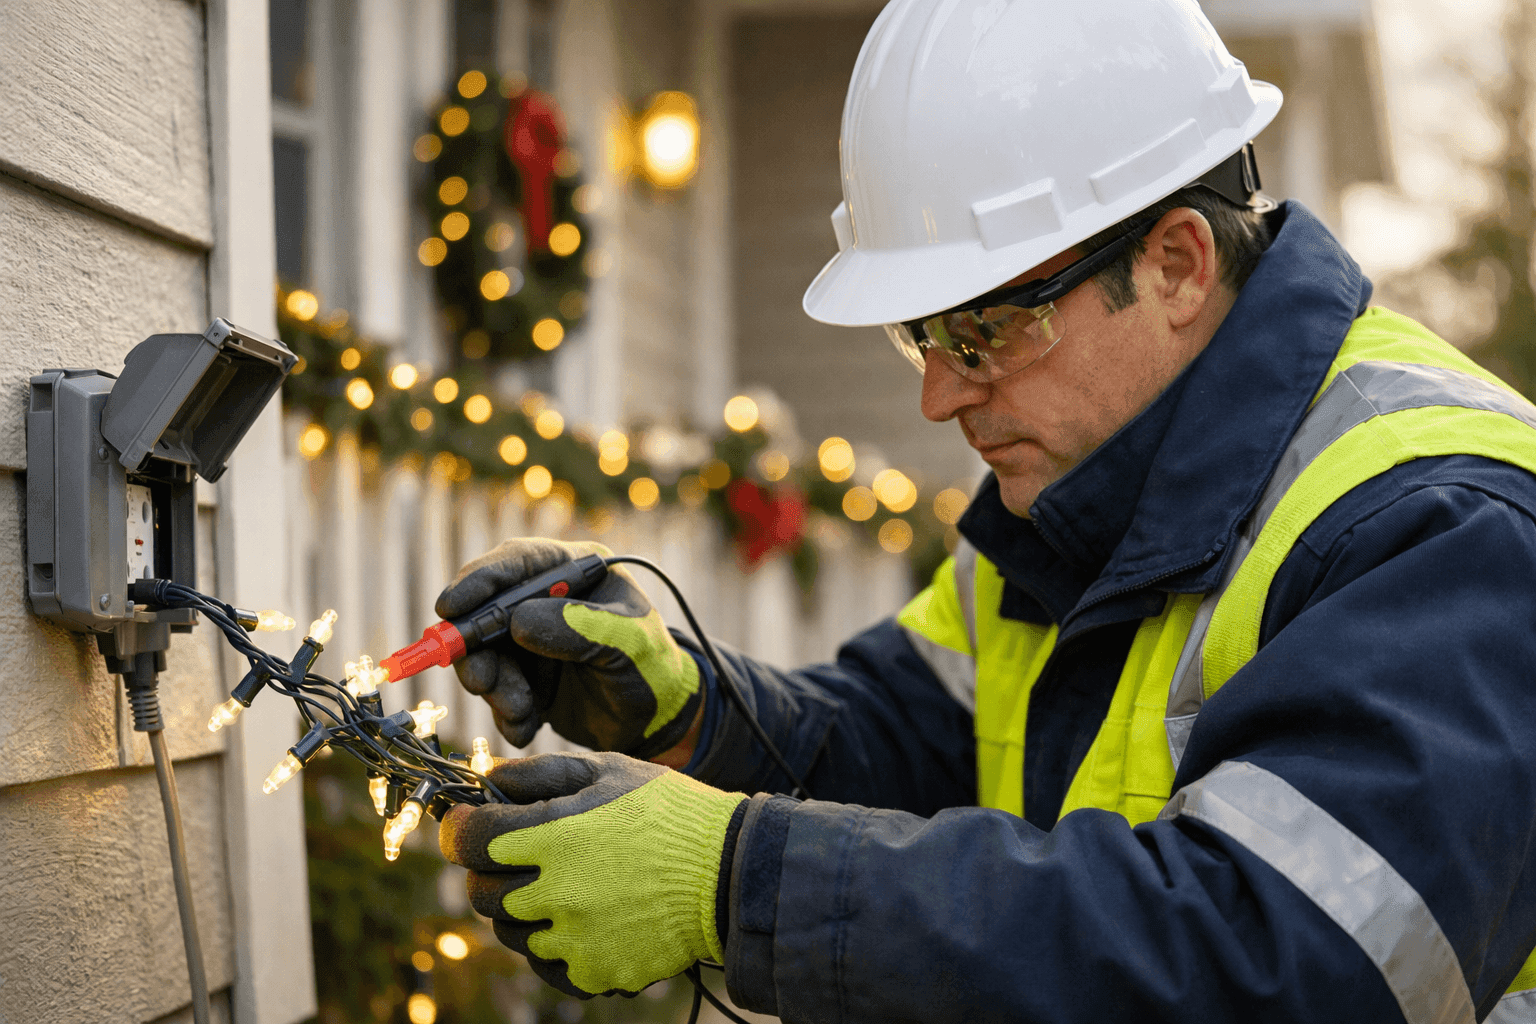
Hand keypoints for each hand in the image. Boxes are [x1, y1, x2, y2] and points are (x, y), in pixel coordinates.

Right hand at [436, 538, 702, 756]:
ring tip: (521, 712)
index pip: (517, 563)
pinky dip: (506, 713)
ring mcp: (530, 640)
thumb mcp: (628, 642)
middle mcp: (544, 600)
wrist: (658, 721)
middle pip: (484, 611)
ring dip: (494, 688)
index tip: (450, 606)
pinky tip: (527, 727)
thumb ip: (579, 627)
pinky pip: (496, 693)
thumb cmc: (653, 667)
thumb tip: (518, 620)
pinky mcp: (524, 678)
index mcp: (574, 571)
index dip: (478, 581)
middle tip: (482, 681)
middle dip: (476, 649)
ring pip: (484, 657)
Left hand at [439, 751, 745, 996]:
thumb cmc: (670, 811)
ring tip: (558, 886)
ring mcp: (574, 939)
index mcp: (555, 837)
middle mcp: (556, 893)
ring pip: (510, 933)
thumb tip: (488, 780)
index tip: (468, 822)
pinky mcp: (595, 972)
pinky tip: (577, 920)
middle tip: (512, 856)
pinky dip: (551, 946)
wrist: (731, 871)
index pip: (469, 839)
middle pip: (481, 892)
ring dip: (520, 909)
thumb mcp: (608, 770)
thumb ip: (541, 774)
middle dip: (486, 870)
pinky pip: (547, 967)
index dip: (459, 827)